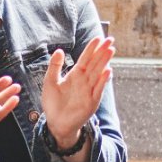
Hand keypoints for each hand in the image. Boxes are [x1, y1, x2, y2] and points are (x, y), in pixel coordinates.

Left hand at [41, 34, 113, 149]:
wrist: (56, 123)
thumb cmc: (53, 103)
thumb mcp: (50, 82)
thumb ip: (54, 67)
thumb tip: (59, 50)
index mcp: (75, 75)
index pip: (85, 58)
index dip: (91, 48)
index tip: (98, 38)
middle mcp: (84, 81)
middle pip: (95, 63)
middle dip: (102, 51)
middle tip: (110, 39)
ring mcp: (89, 91)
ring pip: (98, 73)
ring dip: (104, 62)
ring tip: (111, 50)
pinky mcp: (91, 102)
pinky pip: (98, 89)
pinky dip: (102, 81)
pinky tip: (107, 71)